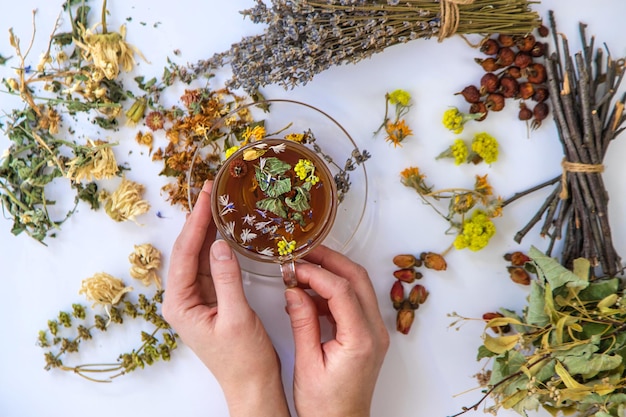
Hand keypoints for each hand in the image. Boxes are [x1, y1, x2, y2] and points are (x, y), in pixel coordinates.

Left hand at [163, 180, 289, 416]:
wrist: (253, 385)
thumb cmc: (244, 359)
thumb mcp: (237, 318)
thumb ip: (227, 279)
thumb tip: (220, 244)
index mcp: (180, 304)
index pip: (184, 254)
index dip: (196, 223)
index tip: (206, 197)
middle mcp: (182, 299)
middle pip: (188, 251)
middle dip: (199, 220)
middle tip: (212, 191)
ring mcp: (196, 298)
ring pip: (199, 255)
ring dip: (208, 230)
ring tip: (217, 202)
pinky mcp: (211, 299)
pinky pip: (211, 266)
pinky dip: (218, 246)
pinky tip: (225, 229)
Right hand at [285, 246, 389, 416]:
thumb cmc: (326, 405)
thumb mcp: (307, 364)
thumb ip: (302, 323)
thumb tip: (294, 290)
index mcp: (361, 340)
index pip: (342, 290)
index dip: (317, 273)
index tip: (295, 268)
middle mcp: (375, 333)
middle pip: (358, 278)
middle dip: (330, 261)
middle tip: (304, 253)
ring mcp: (375, 333)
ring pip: (359, 286)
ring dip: (333, 274)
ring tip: (304, 271)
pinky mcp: (369, 336)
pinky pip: (356, 302)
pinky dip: (335, 291)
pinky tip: (312, 295)